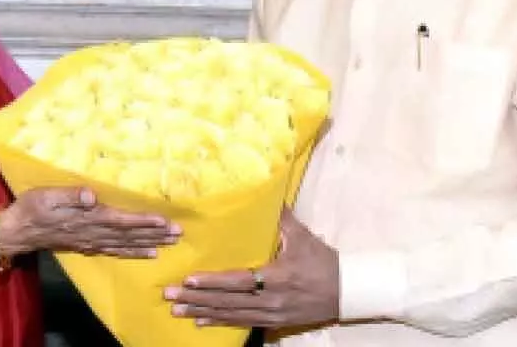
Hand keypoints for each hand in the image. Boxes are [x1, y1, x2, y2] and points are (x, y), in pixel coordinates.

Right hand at [1, 186, 180, 257]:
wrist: (17, 231)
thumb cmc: (32, 208)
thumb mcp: (47, 195)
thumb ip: (71, 195)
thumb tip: (91, 196)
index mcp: (87, 218)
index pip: (121, 221)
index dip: (143, 221)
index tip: (164, 221)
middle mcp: (93, 233)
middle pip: (128, 234)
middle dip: (154, 234)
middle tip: (178, 233)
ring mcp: (90, 242)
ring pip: (125, 244)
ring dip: (148, 243)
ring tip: (169, 244)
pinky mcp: (86, 246)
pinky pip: (114, 251)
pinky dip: (132, 252)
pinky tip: (145, 253)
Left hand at [164, 209, 337, 328]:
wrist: (347, 291)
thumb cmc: (322, 260)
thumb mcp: (302, 236)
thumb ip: (280, 217)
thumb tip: (263, 192)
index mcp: (277, 276)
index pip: (239, 281)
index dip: (213, 282)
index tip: (189, 280)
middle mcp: (271, 299)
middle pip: (228, 302)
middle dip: (197, 300)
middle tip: (169, 297)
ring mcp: (272, 313)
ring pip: (231, 315)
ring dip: (203, 312)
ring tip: (178, 310)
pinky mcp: (274, 322)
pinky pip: (242, 323)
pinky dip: (220, 322)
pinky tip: (200, 321)